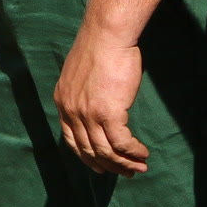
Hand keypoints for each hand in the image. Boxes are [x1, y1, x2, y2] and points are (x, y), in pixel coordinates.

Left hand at [54, 32, 148, 176]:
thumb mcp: (82, 73)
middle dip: (109, 165)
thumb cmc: (100, 48)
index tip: (100, 166)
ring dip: (124, 163)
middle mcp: (71, 111)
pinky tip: (143, 153)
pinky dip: (133, 152)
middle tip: (126, 172)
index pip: (71, 140)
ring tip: (140, 167)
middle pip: (89, 150)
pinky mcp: (108, 113)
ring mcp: (88, 114)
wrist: (107, 34)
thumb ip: (83, 93)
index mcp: (63, 101)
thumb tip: (96, 107)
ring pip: (106, 151)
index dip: (87, 156)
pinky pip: (121, 143)